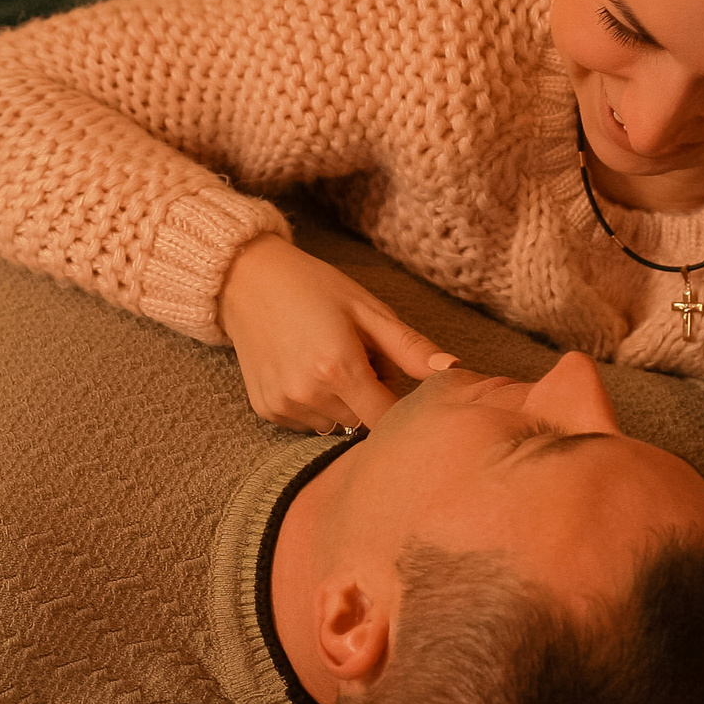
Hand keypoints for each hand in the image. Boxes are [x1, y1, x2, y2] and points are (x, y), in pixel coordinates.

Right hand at [217, 233, 449, 431]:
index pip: (388, 420)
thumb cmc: (314, 287)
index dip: (402, 407)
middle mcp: (308, 394)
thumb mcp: (368, 310)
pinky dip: (316, 404)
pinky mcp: (267, 411)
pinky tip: (306, 370)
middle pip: (364, 422)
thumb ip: (410, 348)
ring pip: (336, 424)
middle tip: (360, 356)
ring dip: (344, 402)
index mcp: (339, 369)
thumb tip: (456, 370)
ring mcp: (284, 406)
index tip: (401, 384)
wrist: (247, 279)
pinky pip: (309, 422)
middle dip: (372, 396)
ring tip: (330, 360)